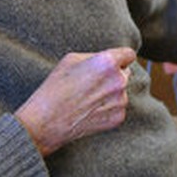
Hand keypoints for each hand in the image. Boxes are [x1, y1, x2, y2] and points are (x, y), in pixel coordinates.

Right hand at [15, 47, 136, 155]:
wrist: (47, 121)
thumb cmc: (56, 88)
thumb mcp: (71, 60)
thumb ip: (96, 56)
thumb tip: (110, 58)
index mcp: (108, 63)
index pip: (129, 54)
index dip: (121, 57)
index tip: (116, 61)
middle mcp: (119, 81)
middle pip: (125, 72)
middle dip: (113, 75)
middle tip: (92, 82)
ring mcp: (120, 101)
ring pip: (121, 91)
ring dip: (110, 92)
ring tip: (87, 98)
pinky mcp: (118, 117)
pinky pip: (118, 107)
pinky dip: (108, 108)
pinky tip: (90, 110)